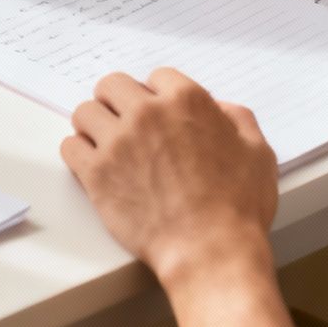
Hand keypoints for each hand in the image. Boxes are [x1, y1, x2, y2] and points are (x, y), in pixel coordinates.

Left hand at [59, 69, 278, 286]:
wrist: (209, 250)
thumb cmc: (237, 207)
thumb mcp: (257, 152)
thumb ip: (238, 120)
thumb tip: (221, 110)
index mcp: (186, 100)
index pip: (157, 76)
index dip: (158, 95)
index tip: (157, 112)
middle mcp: (147, 113)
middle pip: (112, 85)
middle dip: (118, 100)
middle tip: (124, 122)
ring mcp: (118, 142)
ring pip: (85, 112)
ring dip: (94, 124)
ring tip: (106, 143)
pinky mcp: (96, 173)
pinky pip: (69, 146)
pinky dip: (79, 152)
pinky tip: (93, 164)